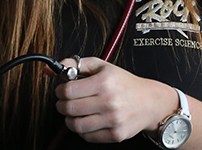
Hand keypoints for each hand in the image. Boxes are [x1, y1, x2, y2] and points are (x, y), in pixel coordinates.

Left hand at [55, 57, 175, 142]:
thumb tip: (52, 68)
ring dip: (69, 119)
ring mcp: (113, 120)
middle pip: (69, 108)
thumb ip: (75, 64)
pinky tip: (87, 120)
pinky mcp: (115, 134)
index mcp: (104, 82)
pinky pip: (88, 136)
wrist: (150, 102)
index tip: (63, 90)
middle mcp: (109, 101)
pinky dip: (82, 130)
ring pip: (76, 125)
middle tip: (66, 102)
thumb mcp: (102, 66)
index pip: (68, 90)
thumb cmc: (124, 84)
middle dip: (62, 105)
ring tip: (75, 112)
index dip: (60, 91)